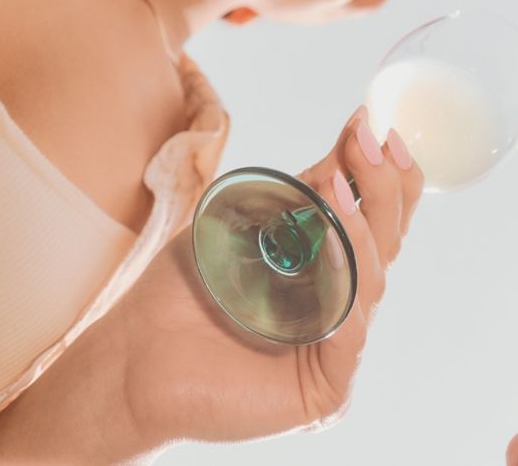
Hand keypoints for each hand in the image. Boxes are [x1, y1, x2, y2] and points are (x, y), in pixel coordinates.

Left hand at [111, 107, 422, 446]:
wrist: (129, 358)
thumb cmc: (184, 292)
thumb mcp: (247, 221)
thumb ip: (302, 188)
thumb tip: (354, 134)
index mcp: (335, 271)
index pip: (380, 220)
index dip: (388, 175)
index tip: (377, 128)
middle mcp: (346, 308)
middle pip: (387, 244)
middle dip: (383, 190)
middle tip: (371, 145)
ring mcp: (338, 349)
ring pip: (371, 282)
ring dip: (360, 228)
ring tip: (338, 186)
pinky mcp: (325, 389)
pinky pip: (350, 337)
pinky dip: (344, 289)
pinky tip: (333, 248)